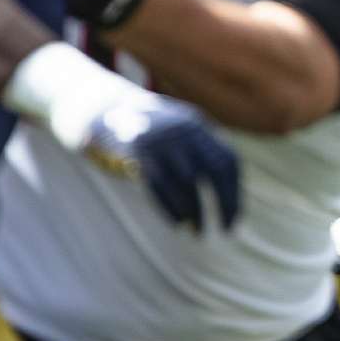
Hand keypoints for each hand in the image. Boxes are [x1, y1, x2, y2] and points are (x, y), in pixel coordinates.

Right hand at [83, 93, 240, 230]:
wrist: (105, 109)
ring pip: (186, 180)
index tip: (235, 217)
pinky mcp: (138, 149)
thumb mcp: (178, 133)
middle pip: (214, 169)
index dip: (235, 190)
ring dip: (195, 210)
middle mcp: (184, 129)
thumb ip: (200, 153)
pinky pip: (160, 184)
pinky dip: (171, 207)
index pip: (228, 160)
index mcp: (198, 126)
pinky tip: (178, 223)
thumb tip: (227, 195)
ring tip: (198, 231)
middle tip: (226, 229)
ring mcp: (161, 137)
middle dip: (224, 201)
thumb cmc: (149, 131)